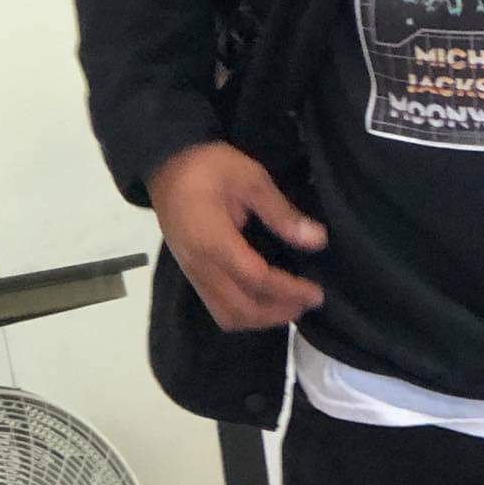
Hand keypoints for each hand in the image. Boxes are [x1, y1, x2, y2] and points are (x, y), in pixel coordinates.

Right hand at [147, 141, 327, 332]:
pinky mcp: (191, 273)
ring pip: (226, 315)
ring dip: (261, 319)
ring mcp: (192, 272)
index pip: (256, 279)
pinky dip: (244, 313)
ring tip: (290, 306)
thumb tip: (317, 240)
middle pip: (240, 308)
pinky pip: (217, 307)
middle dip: (278, 313)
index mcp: (214, 241)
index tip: (316, 293)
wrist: (166, 166)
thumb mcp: (250, 178)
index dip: (289, 290)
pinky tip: (265, 301)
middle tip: (308, 302)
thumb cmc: (209, 167)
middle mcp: (200, 265)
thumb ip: (282, 213)